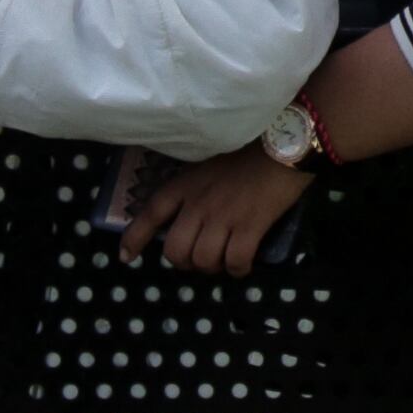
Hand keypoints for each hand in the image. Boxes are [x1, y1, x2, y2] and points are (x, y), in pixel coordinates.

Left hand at [112, 143, 312, 274]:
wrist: (286, 143)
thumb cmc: (251, 148)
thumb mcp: (211, 161)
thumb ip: (197, 186)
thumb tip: (194, 215)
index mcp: (186, 184)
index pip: (151, 213)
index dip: (135, 238)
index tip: (126, 257)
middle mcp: (198, 203)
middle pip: (175, 250)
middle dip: (185, 263)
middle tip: (200, 259)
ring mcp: (223, 216)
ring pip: (203, 260)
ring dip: (213, 267)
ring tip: (224, 259)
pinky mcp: (250, 226)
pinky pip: (235, 262)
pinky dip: (238, 269)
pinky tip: (244, 264)